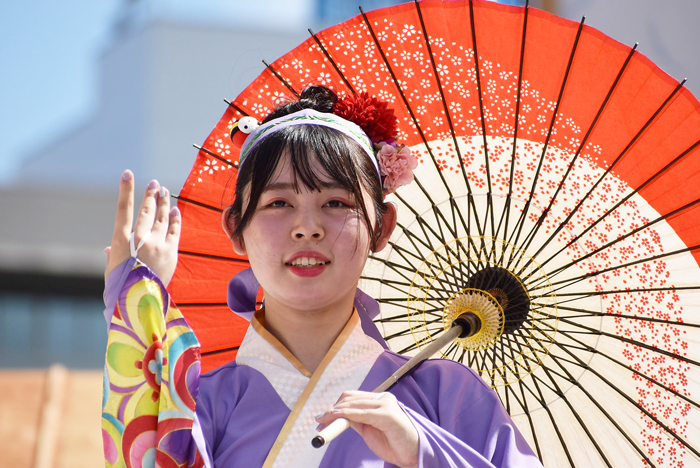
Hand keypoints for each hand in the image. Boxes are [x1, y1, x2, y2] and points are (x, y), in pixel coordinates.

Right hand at [104, 170, 180, 285]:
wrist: (141, 303)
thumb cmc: (121, 288)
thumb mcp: (112, 270)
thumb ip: (114, 256)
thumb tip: (110, 249)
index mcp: (122, 241)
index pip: (124, 209)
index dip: (127, 190)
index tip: (128, 174)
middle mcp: (141, 239)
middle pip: (148, 210)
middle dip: (152, 195)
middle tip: (155, 184)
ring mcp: (158, 244)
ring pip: (162, 218)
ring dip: (164, 203)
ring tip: (165, 192)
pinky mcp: (171, 252)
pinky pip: (174, 230)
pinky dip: (175, 219)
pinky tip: (175, 210)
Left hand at [315, 391, 418, 467]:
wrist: (413, 455)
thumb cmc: (394, 444)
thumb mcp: (369, 430)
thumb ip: (357, 421)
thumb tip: (339, 416)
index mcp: (379, 401)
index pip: (352, 397)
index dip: (335, 406)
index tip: (322, 418)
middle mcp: (383, 398)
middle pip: (350, 398)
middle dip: (333, 410)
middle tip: (320, 421)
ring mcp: (386, 404)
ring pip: (354, 404)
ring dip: (336, 414)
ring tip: (325, 423)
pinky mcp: (388, 414)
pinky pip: (363, 413)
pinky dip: (348, 414)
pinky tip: (338, 417)